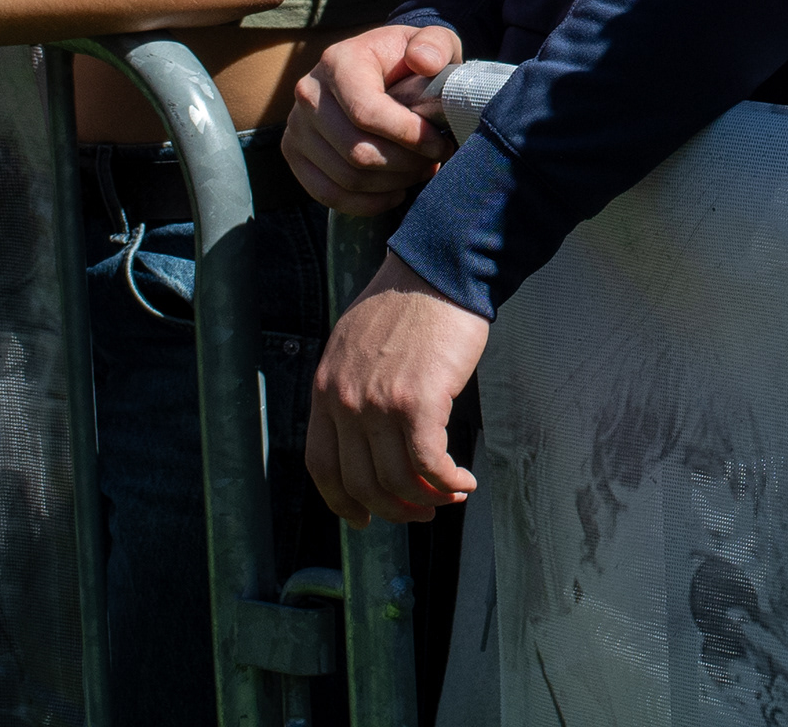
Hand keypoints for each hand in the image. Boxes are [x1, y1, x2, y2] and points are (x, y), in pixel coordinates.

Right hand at [285, 22, 462, 213]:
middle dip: (405, 164)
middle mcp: (309, 93)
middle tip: (433, 161)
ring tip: (419, 171)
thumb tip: (423, 61)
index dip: (408, 136)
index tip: (440, 144)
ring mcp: (296, 126)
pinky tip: (395, 192)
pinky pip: (328, 194)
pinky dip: (367, 203)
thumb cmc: (410, 60)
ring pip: (346, 177)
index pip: (366, 111)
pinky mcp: (294, 153)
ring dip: (392, 184)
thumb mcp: (432, 42)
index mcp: (339, 61)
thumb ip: (435, 44)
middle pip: (357, 150)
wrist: (379, 69)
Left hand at [308, 255, 489, 522]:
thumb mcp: (354, 345)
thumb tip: (368, 432)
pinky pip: (429, 463)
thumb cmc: (407, 302)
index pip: (322, 464)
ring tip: (451, 494)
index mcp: (325, 388)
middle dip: (395, 508)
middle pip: (362, 482)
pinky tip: (465, 480)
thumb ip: (351, 386)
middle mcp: (345, 400)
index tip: (364, 517)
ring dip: (428, 497)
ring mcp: (379, 403)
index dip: (343, 501)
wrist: (439, 270)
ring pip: (398, 479)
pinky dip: (449, 480)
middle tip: (423, 511)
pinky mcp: (418, 401)